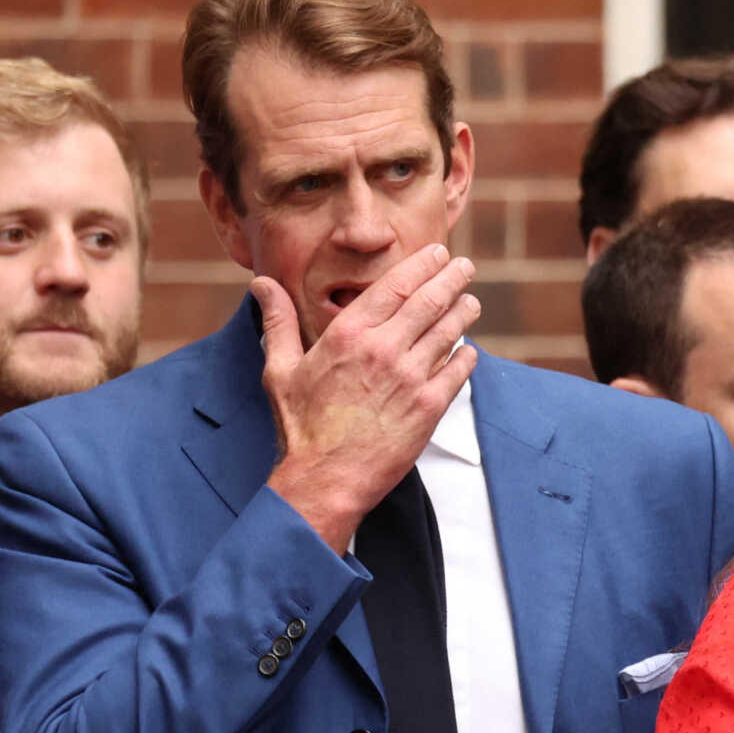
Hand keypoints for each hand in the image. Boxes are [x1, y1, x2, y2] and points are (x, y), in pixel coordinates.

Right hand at [257, 244, 482, 553]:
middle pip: (428, 303)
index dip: (420, 266)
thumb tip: (261, 284)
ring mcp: (410, 379)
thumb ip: (278, 322)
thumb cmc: (301, 426)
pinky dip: (466, 357)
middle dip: (450, 280)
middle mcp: (384, 351)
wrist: (325, 478)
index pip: (394, 287)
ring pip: (447, 334)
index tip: (437, 254)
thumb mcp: (280, 369)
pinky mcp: (429, 409)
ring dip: (463, 313)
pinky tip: (469, 350)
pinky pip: (456, 373)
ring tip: (471, 301)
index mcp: (349, 335)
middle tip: (465, 267)